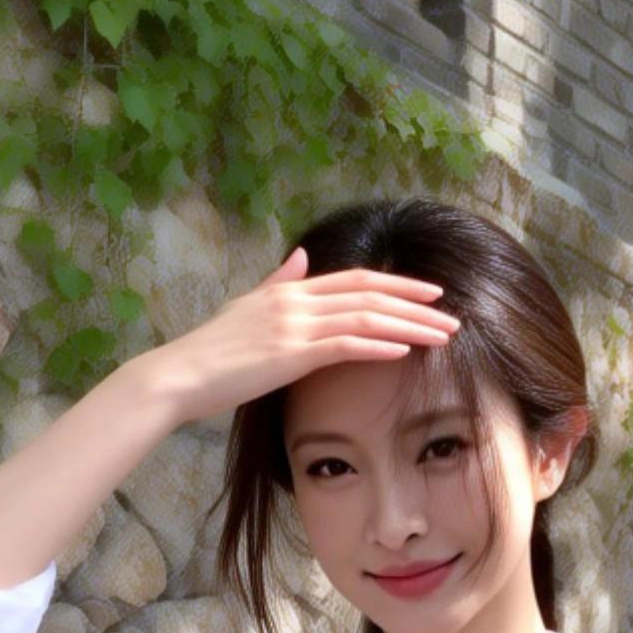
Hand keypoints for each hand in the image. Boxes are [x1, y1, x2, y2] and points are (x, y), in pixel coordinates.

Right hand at [152, 245, 460, 424]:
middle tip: (451, 316)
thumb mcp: (246, 308)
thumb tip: (300, 257)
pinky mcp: (290, 354)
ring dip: (408, 326)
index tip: (430, 293)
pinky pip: (343, 345)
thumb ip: (278, 282)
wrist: (181, 375)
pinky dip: (376, 345)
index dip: (397, 283)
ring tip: (442, 336)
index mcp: (290, 290)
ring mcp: (294, 325)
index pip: (355, 279)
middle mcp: (296, 300)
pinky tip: (403, 350)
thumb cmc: (210, 351)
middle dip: (415, 304)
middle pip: (369, 294)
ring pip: (365, 318)